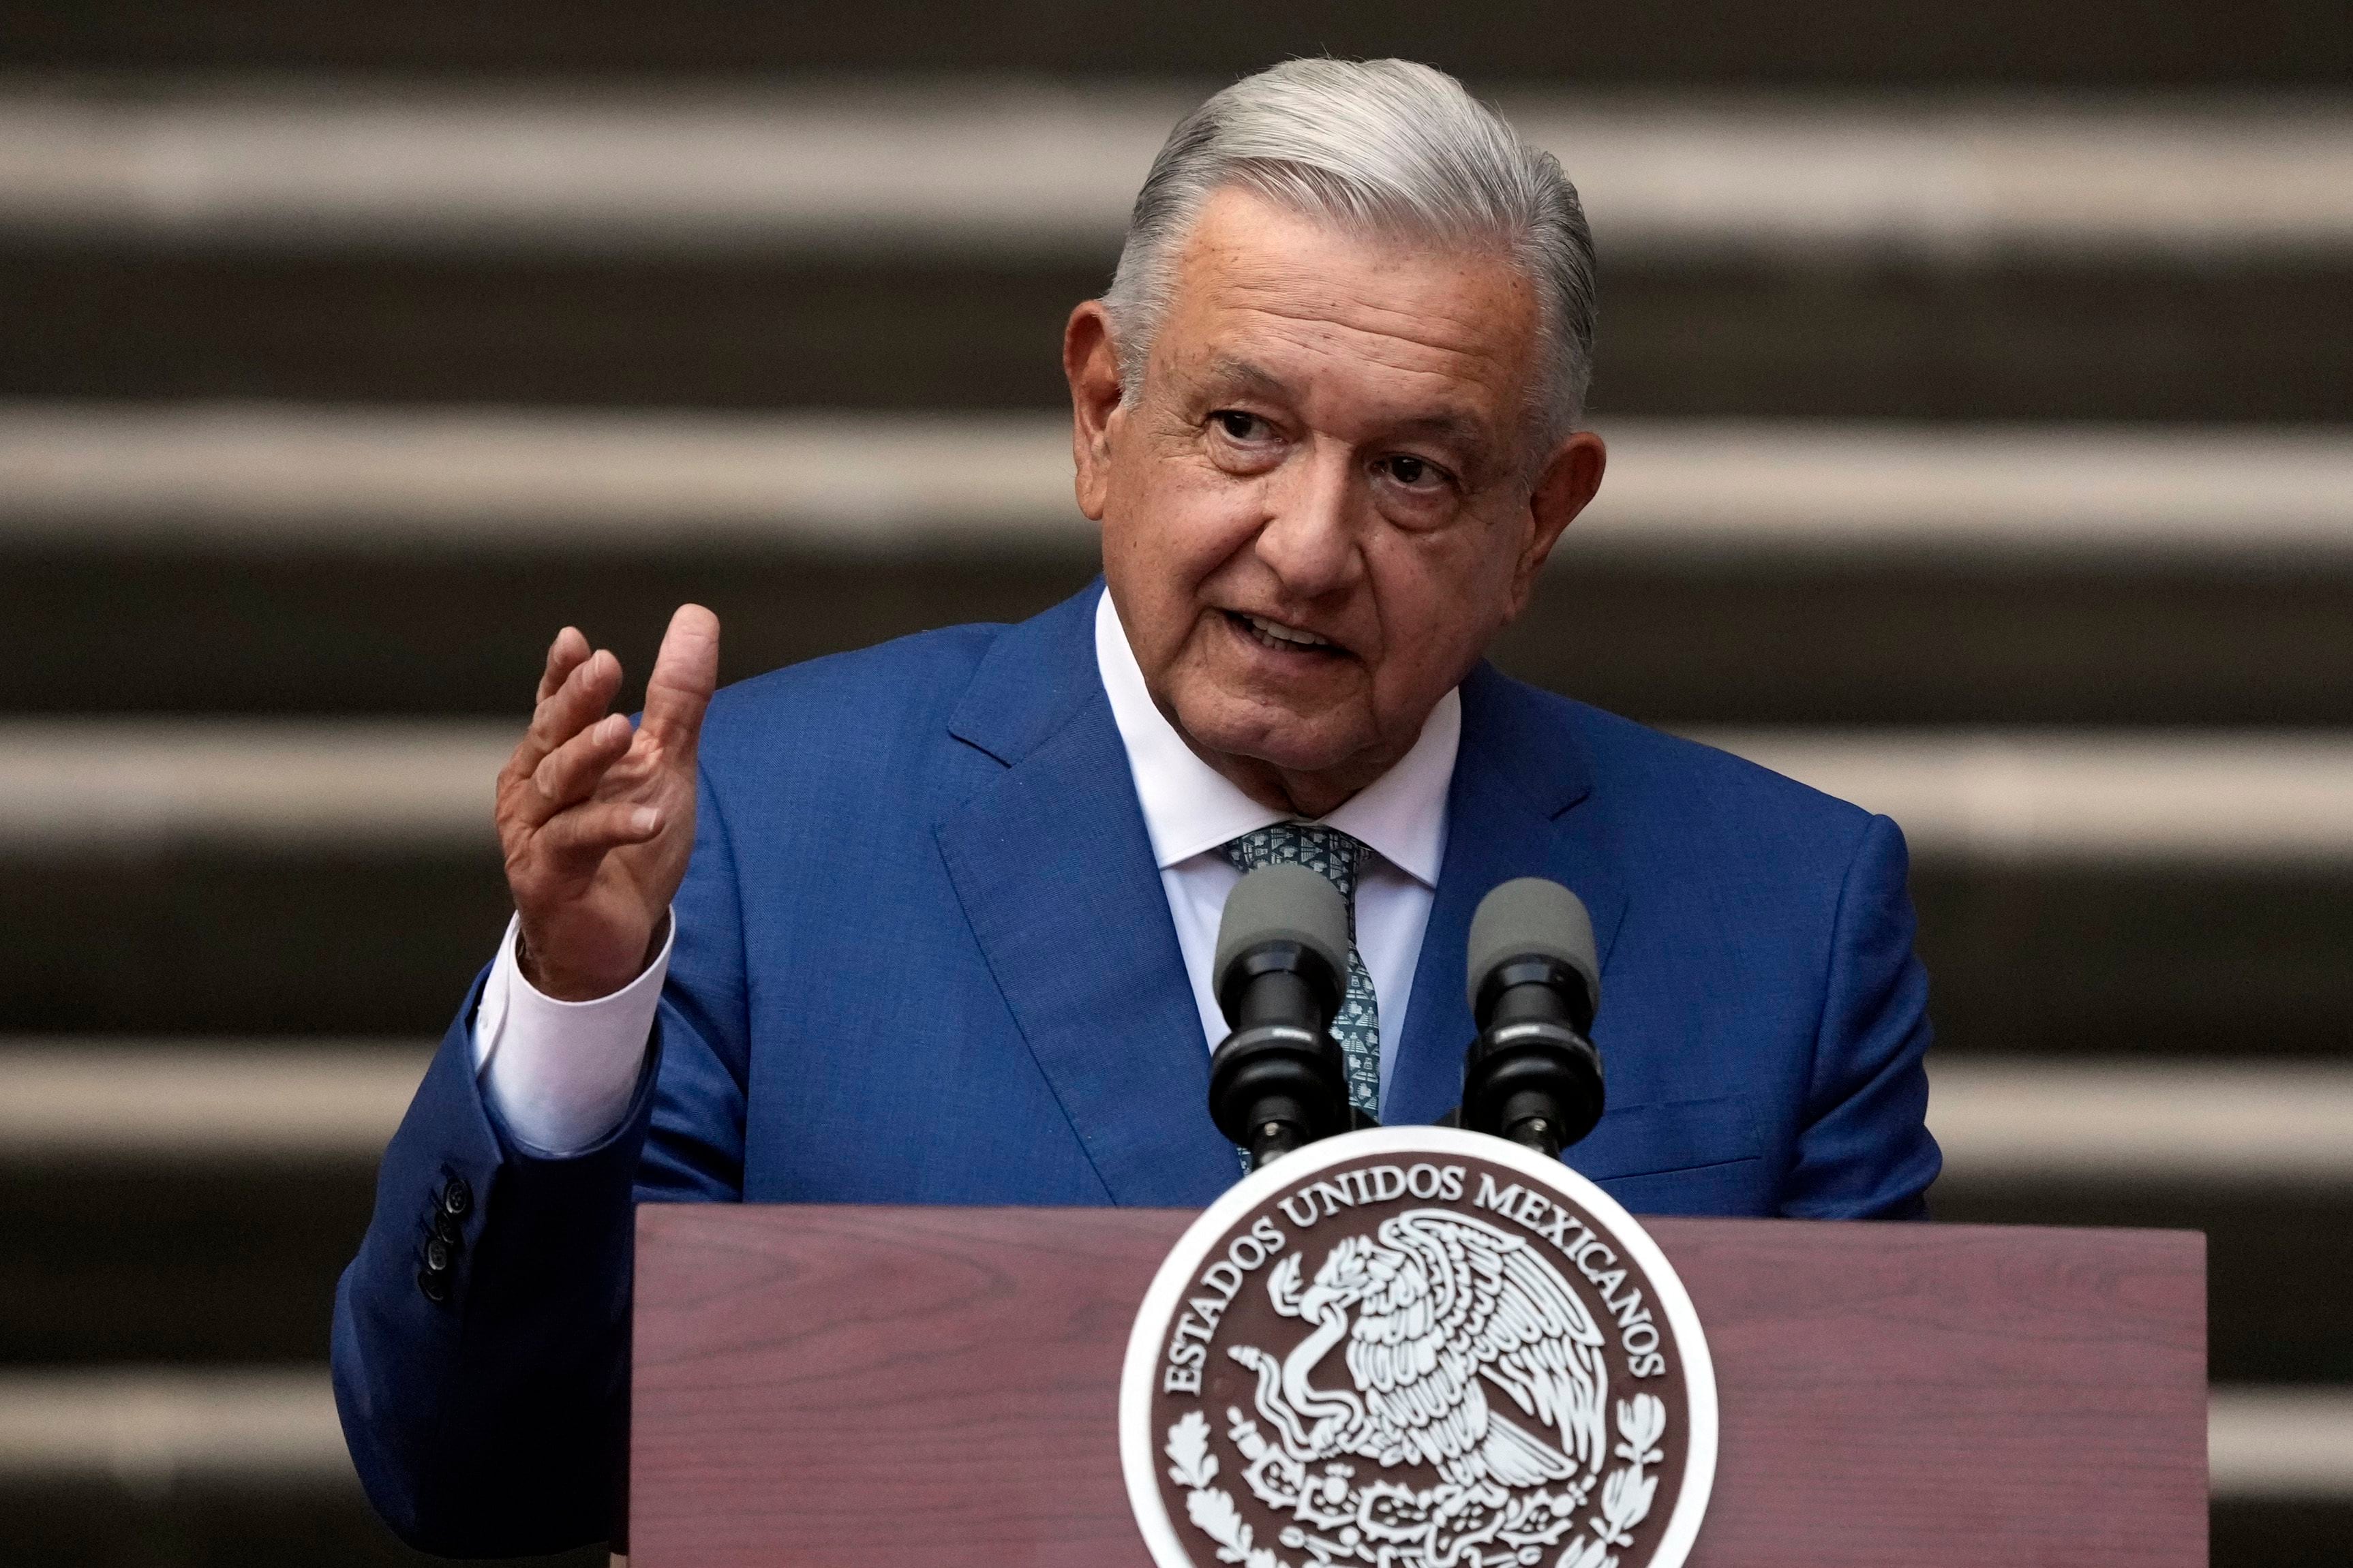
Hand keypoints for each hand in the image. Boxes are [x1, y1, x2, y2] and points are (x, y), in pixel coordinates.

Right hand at [496, 605, 720, 1000]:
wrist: (611, 938)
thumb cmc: (629, 845)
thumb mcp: (663, 763)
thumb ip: (677, 697)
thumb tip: (696, 616)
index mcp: (554, 755)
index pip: (555, 704)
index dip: (561, 674)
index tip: (576, 642)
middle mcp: (534, 788)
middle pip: (552, 735)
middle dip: (575, 700)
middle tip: (604, 665)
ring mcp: (535, 833)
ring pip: (556, 785)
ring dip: (587, 757)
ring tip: (621, 732)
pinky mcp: (548, 877)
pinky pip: (577, 844)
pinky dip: (611, 827)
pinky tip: (649, 819)